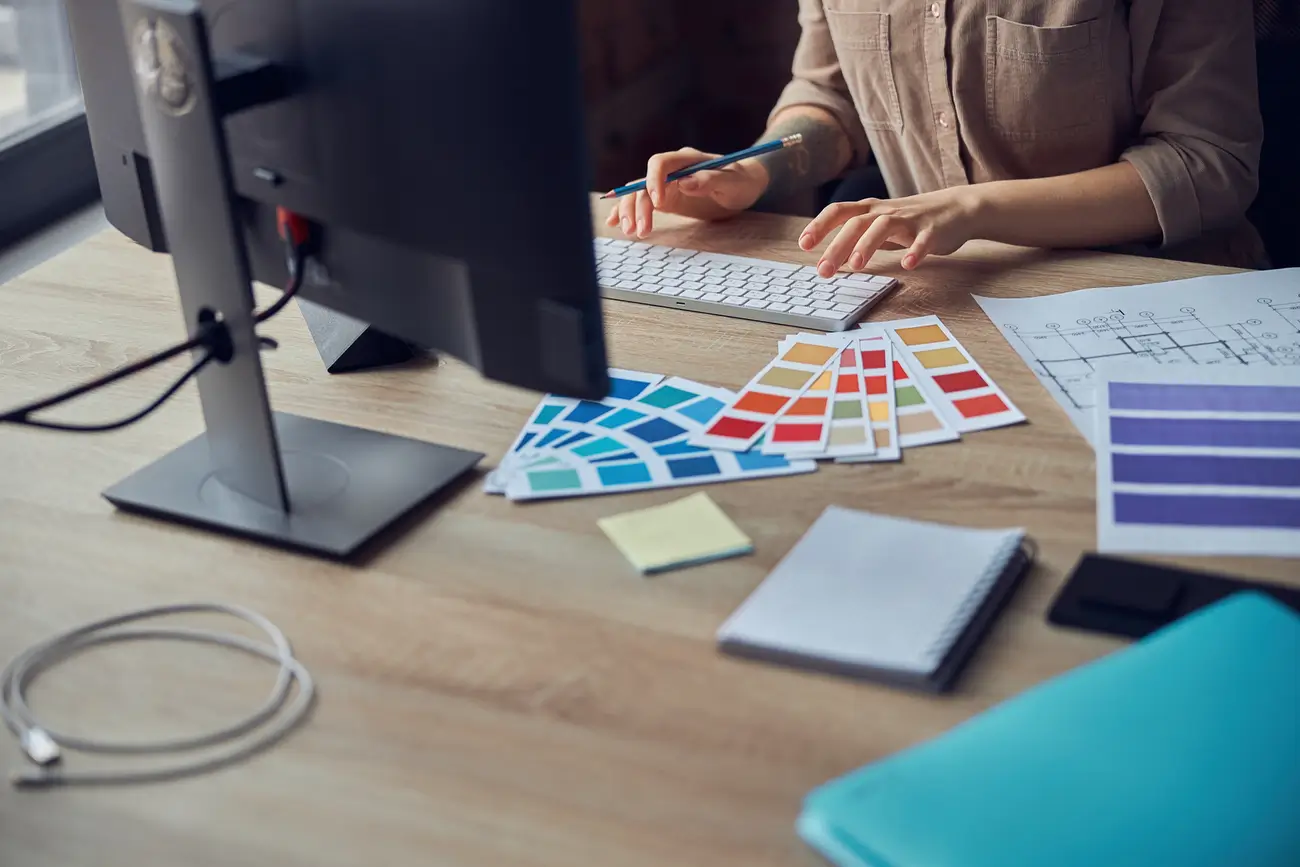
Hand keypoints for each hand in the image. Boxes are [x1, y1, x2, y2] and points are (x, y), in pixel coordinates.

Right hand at [606, 147, 769, 238]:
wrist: (744, 185)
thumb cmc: (742, 181)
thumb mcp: (733, 182)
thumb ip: (711, 180)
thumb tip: (685, 182)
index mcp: (687, 160)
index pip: (660, 163)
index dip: (654, 181)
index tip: (658, 203)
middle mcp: (672, 170)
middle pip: (644, 182)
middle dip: (637, 205)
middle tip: (639, 230)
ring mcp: (666, 184)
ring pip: (639, 194)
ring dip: (630, 212)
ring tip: (631, 233)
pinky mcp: (666, 198)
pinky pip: (642, 202)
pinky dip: (627, 211)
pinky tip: (614, 222)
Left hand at [798, 188, 980, 276]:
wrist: (957, 209)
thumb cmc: (910, 221)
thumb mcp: (879, 228)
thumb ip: (856, 241)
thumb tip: (830, 261)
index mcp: (870, 210)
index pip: (838, 211)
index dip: (819, 225)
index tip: (803, 244)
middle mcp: (886, 211)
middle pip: (856, 222)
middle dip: (837, 246)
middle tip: (823, 271)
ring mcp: (910, 219)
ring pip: (883, 226)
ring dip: (867, 245)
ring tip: (856, 266)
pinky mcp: (933, 229)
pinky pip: (923, 239)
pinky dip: (915, 251)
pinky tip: (907, 264)